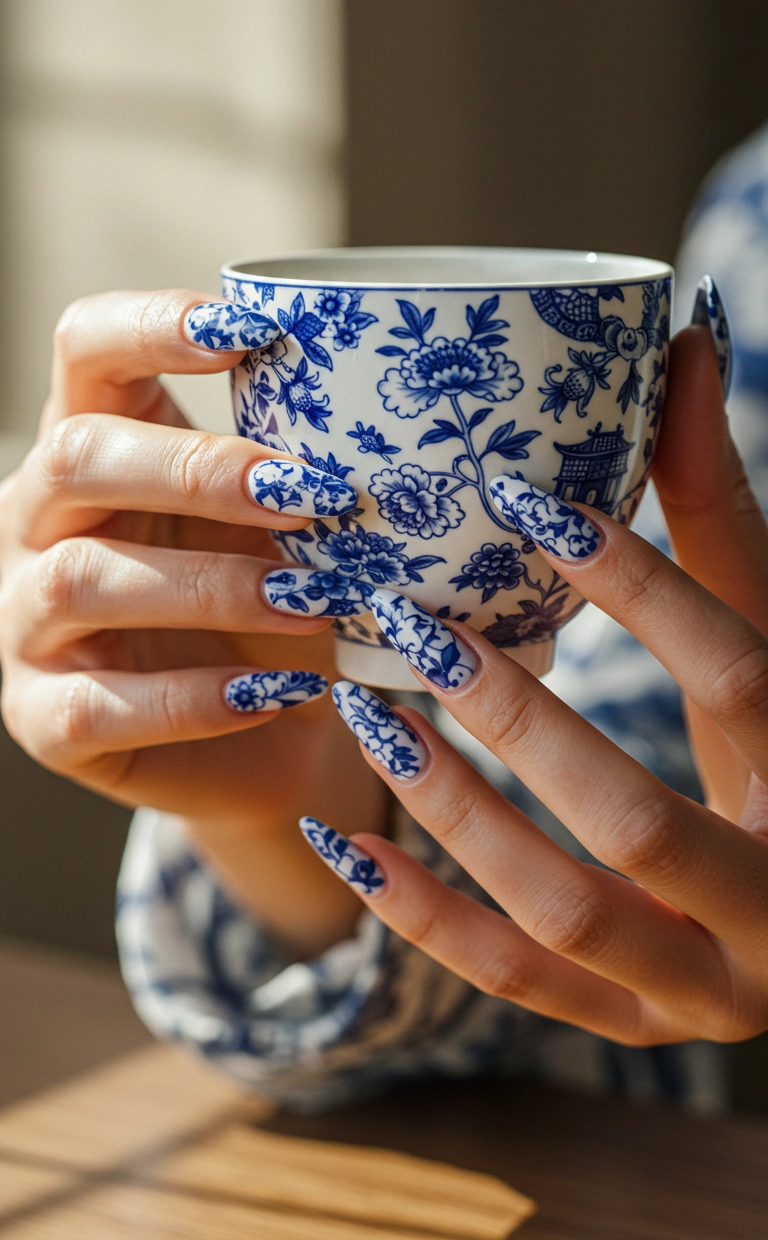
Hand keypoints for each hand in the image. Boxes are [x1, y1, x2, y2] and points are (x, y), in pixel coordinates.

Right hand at [0, 290, 386, 952]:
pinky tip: (280, 691)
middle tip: (312, 492)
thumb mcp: (308, 520)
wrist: (267, 736)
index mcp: (104, 437)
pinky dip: (196, 699)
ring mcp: (27, 620)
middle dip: (199, 468)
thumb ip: (341, 459)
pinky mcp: (46, 717)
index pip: (86, 343)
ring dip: (210, 583)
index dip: (153, 323)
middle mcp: (43, 518)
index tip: (250, 327)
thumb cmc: (291, 599)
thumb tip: (493, 399)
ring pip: (83, 579)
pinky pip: (95, 704)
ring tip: (312, 595)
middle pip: (77, 455)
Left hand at [304, 324, 767, 1043]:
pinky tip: (338, 832)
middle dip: (516, 722)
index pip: (741, 679)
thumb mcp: (764, 626)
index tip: (526, 501)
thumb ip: (718, 502)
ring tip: (368, 714)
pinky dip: (418, 913)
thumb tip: (690, 333)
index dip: (640, 586)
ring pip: (563, 915)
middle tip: (412, 626)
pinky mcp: (630, 1025)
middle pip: (634, 821)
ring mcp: (704, 988)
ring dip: (453, 814)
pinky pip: (511, 981)